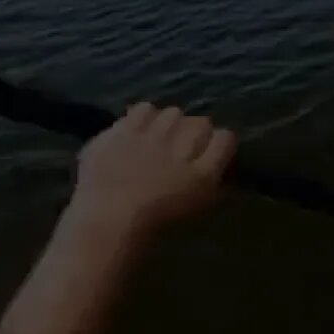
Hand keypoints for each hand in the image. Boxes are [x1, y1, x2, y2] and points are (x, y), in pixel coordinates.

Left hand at [70, 103, 235, 232]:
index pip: (226, 138)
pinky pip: (143, 109)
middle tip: (184, 148)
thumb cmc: (156, 224)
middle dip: (196, 133)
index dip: (221, 143)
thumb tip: (222, 175)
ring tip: (161, 138)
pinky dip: (144, 117)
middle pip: (201, 122)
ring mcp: (152, 134)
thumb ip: (216, 189)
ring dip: (171, 123)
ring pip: (173, 112)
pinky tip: (139, 130)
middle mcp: (183, 146)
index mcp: (204, 171)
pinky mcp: (124, 129)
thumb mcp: (198, 210)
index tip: (213, 152)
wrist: (108, 220)